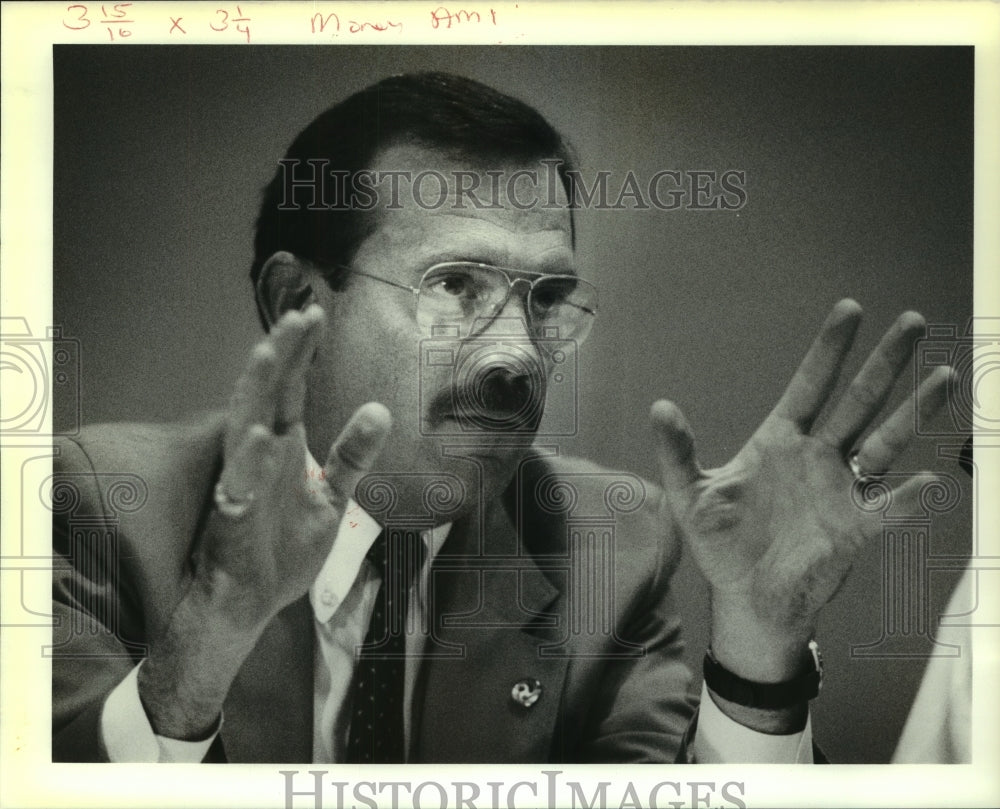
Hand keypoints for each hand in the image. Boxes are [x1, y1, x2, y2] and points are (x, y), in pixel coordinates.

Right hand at [194, 303, 390, 625]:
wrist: (251, 602)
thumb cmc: (283, 550)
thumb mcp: (332, 496)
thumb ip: (352, 454)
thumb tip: (381, 409)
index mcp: (281, 445)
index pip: (290, 386)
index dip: (302, 351)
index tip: (316, 312)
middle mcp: (258, 453)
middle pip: (268, 391)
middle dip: (283, 352)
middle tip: (301, 313)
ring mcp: (243, 480)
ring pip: (244, 424)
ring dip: (256, 388)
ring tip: (270, 351)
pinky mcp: (232, 514)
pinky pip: (238, 482)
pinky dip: (249, 459)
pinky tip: (262, 436)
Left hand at [650, 299, 951, 681]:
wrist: (746, 596)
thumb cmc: (720, 542)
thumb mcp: (690, 495)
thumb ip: (677, 452)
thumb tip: (659, 407)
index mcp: (780, 441)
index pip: (810, 384)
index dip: (829, 349)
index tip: (850, 308)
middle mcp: (818, 456)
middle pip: (858, 400)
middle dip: (885, 362)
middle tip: (913, 320)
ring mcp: (840, 490)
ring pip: (885, 443)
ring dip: (914, 412)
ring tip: (945, 375)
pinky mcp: (854, 529)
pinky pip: (886, 509)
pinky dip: (906, 498)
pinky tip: (927, 480)